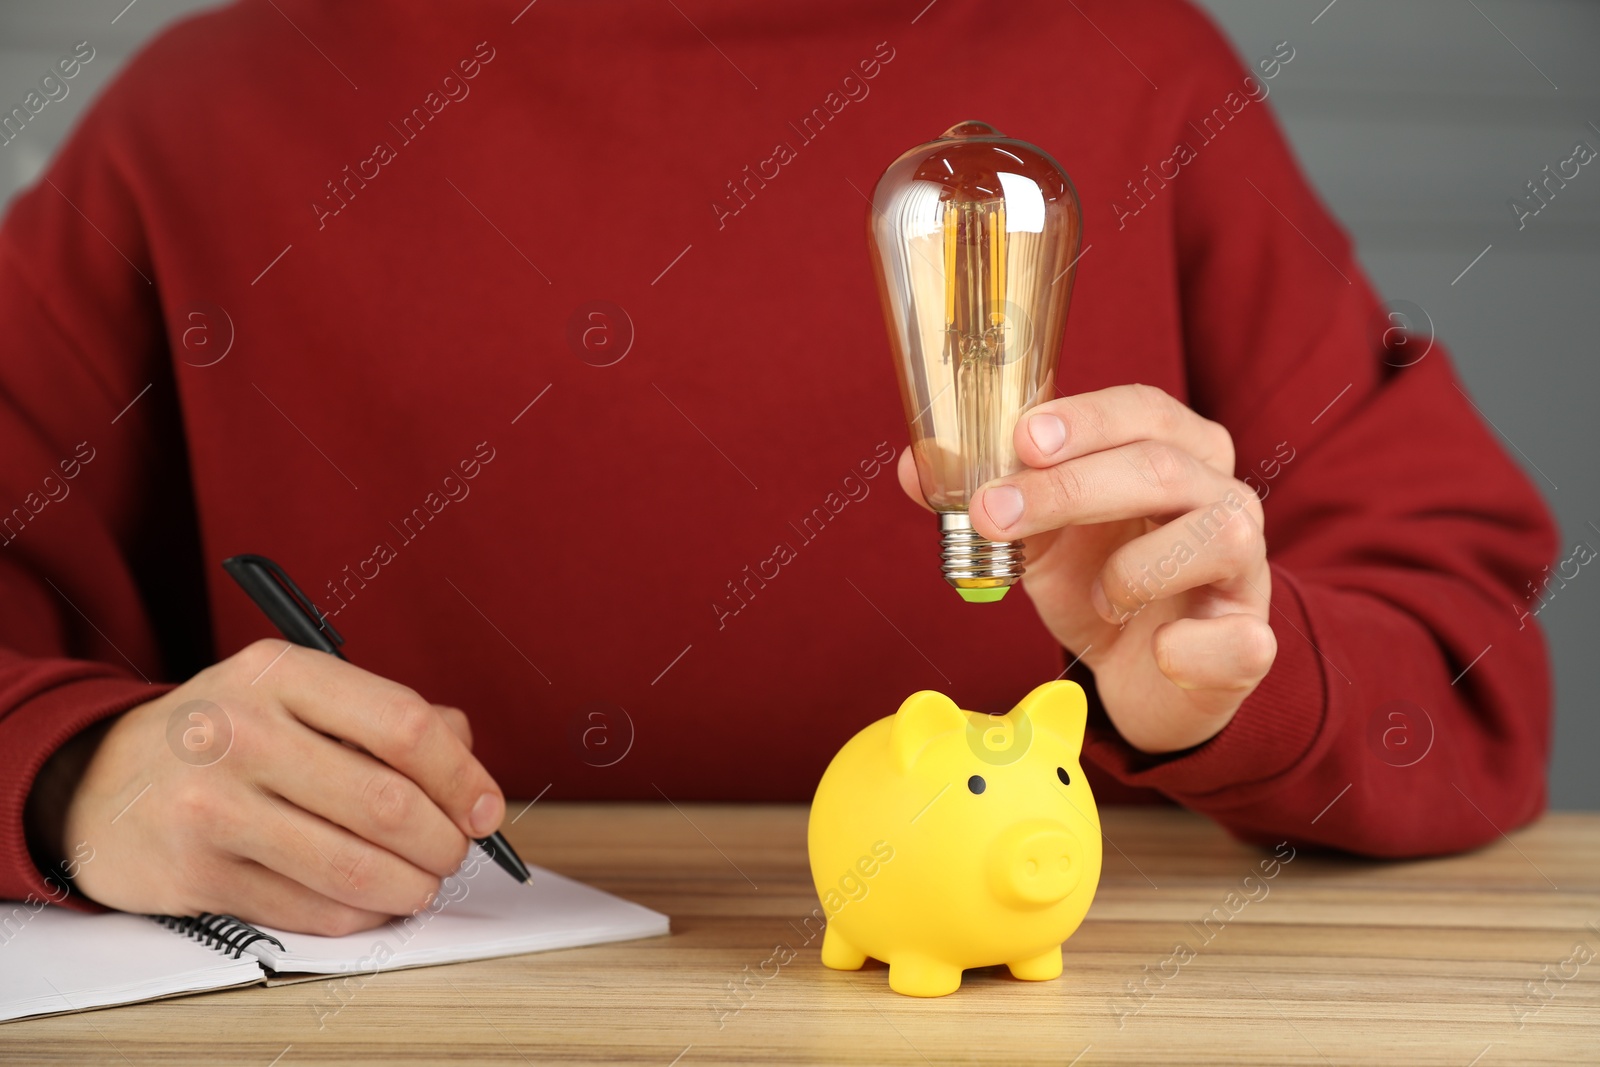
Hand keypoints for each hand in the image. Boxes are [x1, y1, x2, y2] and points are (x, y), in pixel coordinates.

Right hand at [43, 639, 504, 934]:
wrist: (101, 779)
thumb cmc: (228, 734)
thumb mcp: (298, 694)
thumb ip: (388, 717)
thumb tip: (468, 764)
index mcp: (281, 673)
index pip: (403, 725)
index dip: (462, 776)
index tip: (486, 808)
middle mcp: (242, 733)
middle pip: (387, 804)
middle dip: (444, 841)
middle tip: (455, 852)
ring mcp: (212, 806)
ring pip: (355, 868)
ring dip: (411, 886)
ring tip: (421, 881)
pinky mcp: (196, 874)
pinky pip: (313, 910)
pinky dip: (361, 913)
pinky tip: (370, 900)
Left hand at [898, 384, 1275, 752]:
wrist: (1150, 676)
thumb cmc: (1102, 584)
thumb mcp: (1038, 539)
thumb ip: (988, 498)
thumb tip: (915, 467)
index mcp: (1176, 454)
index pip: (1142, 410)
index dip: (1085, 419)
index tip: (1022, 438)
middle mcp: (1223, 498)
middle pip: (1162, 467)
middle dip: (1069, 488)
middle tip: (995, 515)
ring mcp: (1246, 569)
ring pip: (1215, 535)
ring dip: (1134, 569)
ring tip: (1098, 598)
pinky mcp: (1251, 640)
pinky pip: (1241, 637)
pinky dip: (1191, 647)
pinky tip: (1160, 651)